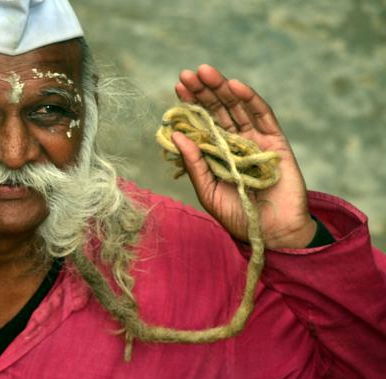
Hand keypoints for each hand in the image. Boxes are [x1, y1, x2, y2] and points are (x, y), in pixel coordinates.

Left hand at [173, 64, 315, 248]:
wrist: (272, 233)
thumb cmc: (238, 215)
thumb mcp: (207, 190)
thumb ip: (194, 163)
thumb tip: (176, 135)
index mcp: (217, 151)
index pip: (202, 122)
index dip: (191, 104)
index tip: (178, 87)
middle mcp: (235, 141)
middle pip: (218, 109)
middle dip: (203, 91)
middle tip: (188, 74)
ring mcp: (256, 139)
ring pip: (238, 107)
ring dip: (222, 88)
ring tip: (206, 72)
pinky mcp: (276, 142)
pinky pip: (263, 116)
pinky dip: (250, 99)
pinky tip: (235, 86)